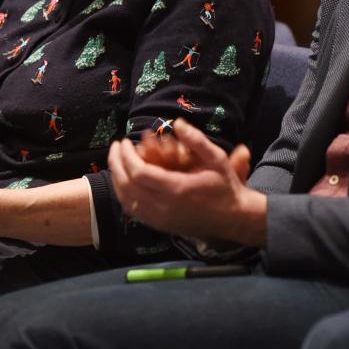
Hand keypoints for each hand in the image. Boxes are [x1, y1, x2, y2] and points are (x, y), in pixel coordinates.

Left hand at [110, 122, 264, 245]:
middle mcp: (164, 207)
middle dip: (116, 163)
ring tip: (117, 161)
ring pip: (126, 200)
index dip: (126, 156)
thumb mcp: (217, 158)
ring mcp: (160, 219)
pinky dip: (124, 194)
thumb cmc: (225, 186)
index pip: (139, 173)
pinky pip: (133, 210)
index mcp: (177, 189)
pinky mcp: (159, 226)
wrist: (232, 219)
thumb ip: (197, 140)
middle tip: (116, 146)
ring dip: (117, 179)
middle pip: (127, 186)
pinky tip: (124, 180)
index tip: (124, 141)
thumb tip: (177, 123)